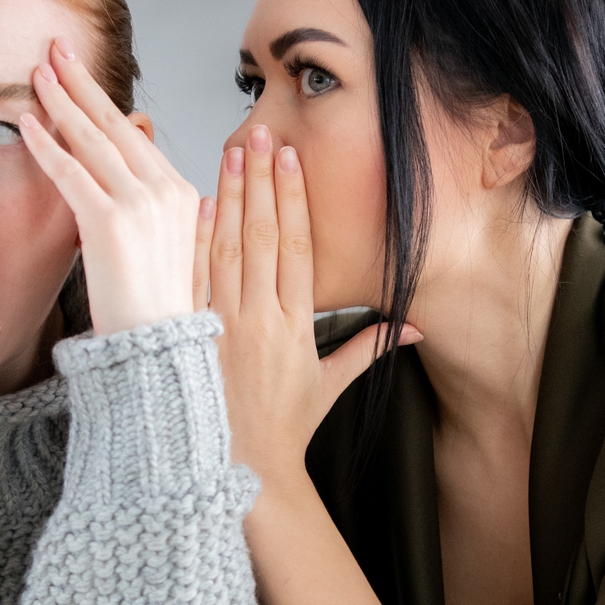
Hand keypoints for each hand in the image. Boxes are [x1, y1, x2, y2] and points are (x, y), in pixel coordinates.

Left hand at [19, 37, 200, 335]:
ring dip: (60, 101)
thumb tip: (146, 180)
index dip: (103, 101)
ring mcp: (138, 203)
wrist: (155, 345)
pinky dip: (47, 145)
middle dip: (82, 82)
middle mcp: (163, 189)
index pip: (134, 135)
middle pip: (115, 122)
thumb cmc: (152, 305)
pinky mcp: (109, 222)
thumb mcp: (164, 244)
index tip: (80, 74)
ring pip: (92, 139)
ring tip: (36, 72)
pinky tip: (26, 123)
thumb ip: (151, 206)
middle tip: (56, 48)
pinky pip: (71, 173)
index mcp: (178, 191)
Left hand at [199, 124, 419, 480]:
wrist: (241, 471)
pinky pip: (192, 282)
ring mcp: (223, 327)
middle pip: (262, 236)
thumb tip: (412, 328)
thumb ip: (368, 351)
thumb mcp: (330, 388)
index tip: (291, 159)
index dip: (294, 199)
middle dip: (261, 180)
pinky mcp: (191, 338)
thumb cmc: (284, 431)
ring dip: (228, 197)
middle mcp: (261, 320)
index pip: (297, 247)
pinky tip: (194, 207)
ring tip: (229, 153)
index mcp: (295, 327)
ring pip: (226, 249)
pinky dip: (193, 244)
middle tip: (259, 133)